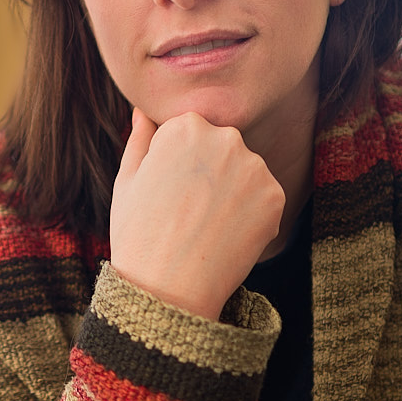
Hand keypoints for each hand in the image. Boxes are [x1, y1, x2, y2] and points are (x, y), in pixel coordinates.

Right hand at [108, 107, 284, 320]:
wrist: (169, 289)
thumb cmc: (138, 234)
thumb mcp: (126, 181)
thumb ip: (140, 139)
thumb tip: (145, 111)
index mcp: (185, 126)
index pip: (190, 130)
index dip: (177, 162)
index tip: (168, 190)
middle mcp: (225, 137)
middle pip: (221, 146)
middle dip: (209, 171)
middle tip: (187, 210)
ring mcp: (254, 166)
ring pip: (244, 171)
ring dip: (231, 190)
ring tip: (206, 224)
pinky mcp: (275, 196)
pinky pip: (263, 197)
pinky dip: (249, 214)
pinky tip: (225, 234)